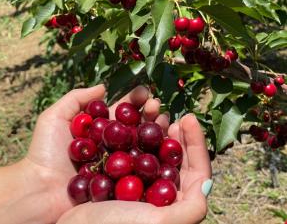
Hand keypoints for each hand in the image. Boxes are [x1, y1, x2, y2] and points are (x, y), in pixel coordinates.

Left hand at [22, 85, 166, 222]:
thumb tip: (104, 86)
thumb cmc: (44, 152)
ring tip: (164, 120)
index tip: (144, 91)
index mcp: (97, 131)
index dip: (132, 101)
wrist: (40, 190)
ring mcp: (116, 165)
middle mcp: (109, 147)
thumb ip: (77, 98)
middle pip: (133, 127)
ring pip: (140, 146)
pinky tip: (165, 146)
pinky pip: (139, 170)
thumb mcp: (54, 117)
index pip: (119, 113)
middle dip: (147, 114)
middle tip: (156, 104)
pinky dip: (154, 158)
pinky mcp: (120, 184)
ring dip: (154, 132)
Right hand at [56, 114, 211, 223]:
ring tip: (153, 112)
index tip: (189, 117)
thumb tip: (206, 182)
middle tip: (171, 115)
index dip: (196, 142)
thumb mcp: (161, 223)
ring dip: (155, 130)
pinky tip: (130, 124)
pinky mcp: (118, 178)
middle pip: (175, 158)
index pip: (196, 170)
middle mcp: (158, 194)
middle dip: (176, 133)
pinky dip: (133, 136)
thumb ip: (191, 207)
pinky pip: (131, 152)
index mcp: (174, 204)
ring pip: (153, 152)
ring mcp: (138, 185)